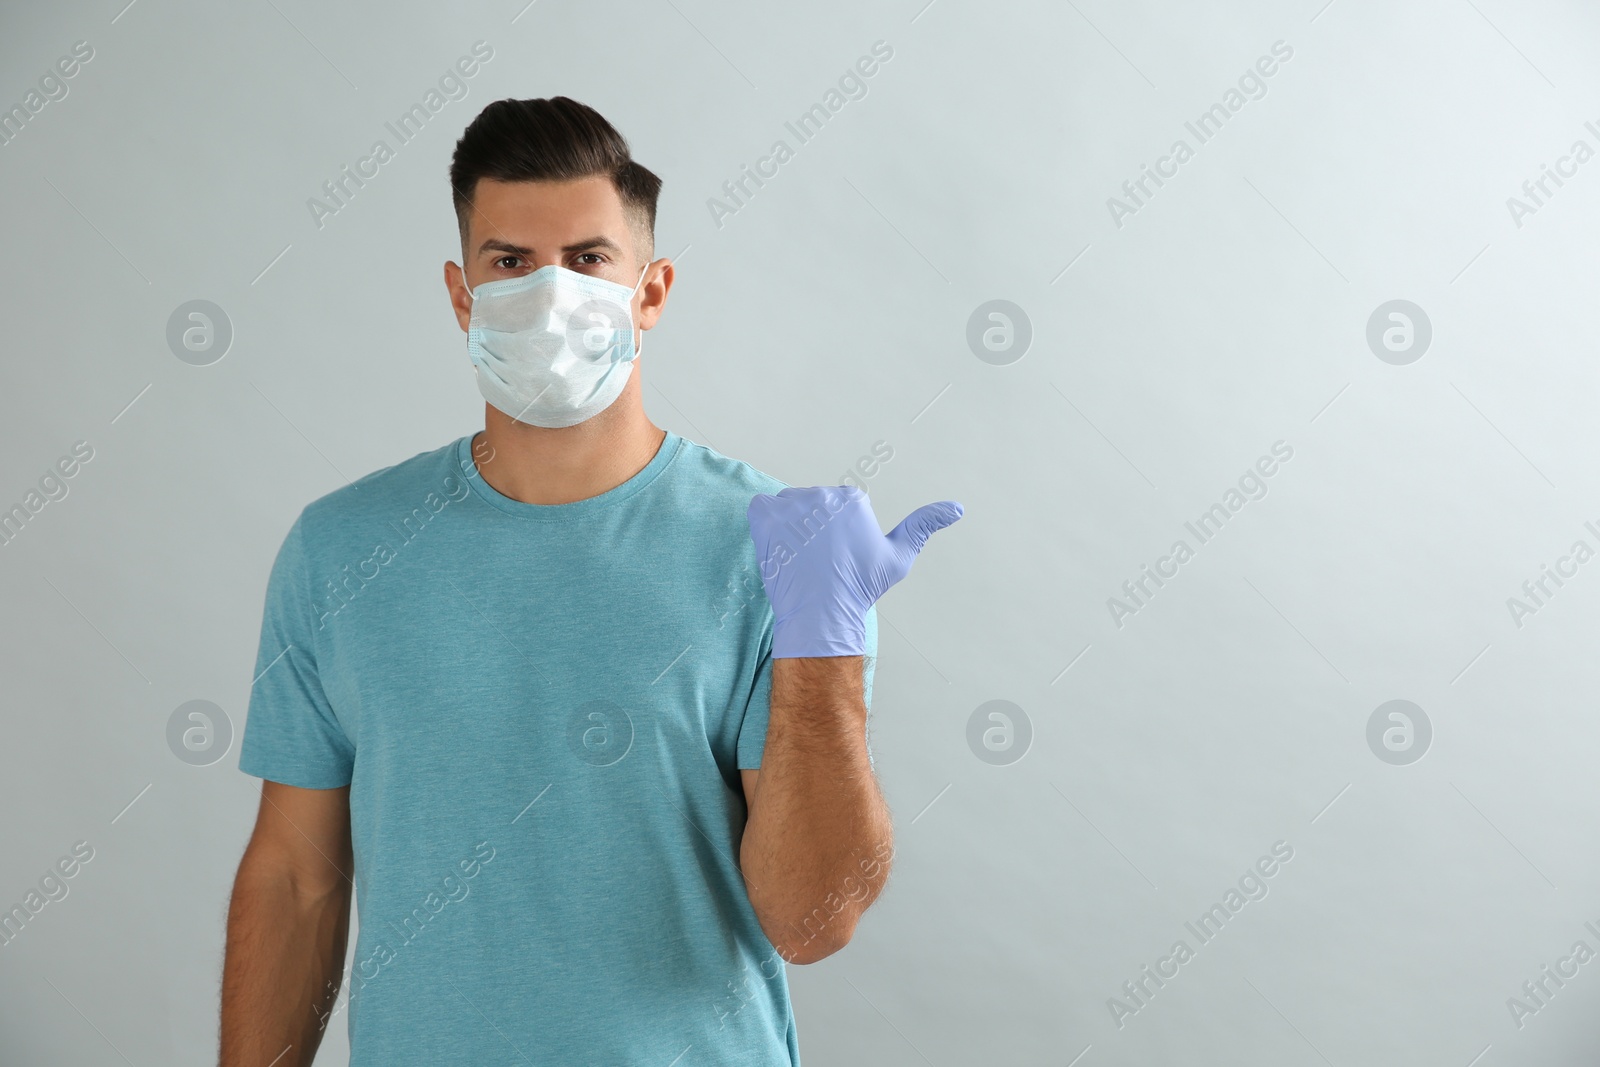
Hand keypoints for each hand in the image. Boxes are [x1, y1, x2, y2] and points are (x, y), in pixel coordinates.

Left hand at [746, 485, 963, 657]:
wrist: (822, 612)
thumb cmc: (861, 587)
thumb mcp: (900, 556)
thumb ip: (924, 525)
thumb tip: (957, 507)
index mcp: (851, 499)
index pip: (838, 506)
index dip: (837, 533)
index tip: (838, 555)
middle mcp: (821, 496)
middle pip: (812, 505)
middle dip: (813, 528)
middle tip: (818, 560)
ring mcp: (790, 505)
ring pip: (788, 508)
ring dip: (790, 527)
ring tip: (799, 557)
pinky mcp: (765, 517)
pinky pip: (761, 508)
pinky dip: (766, 524)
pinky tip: (779, 546)